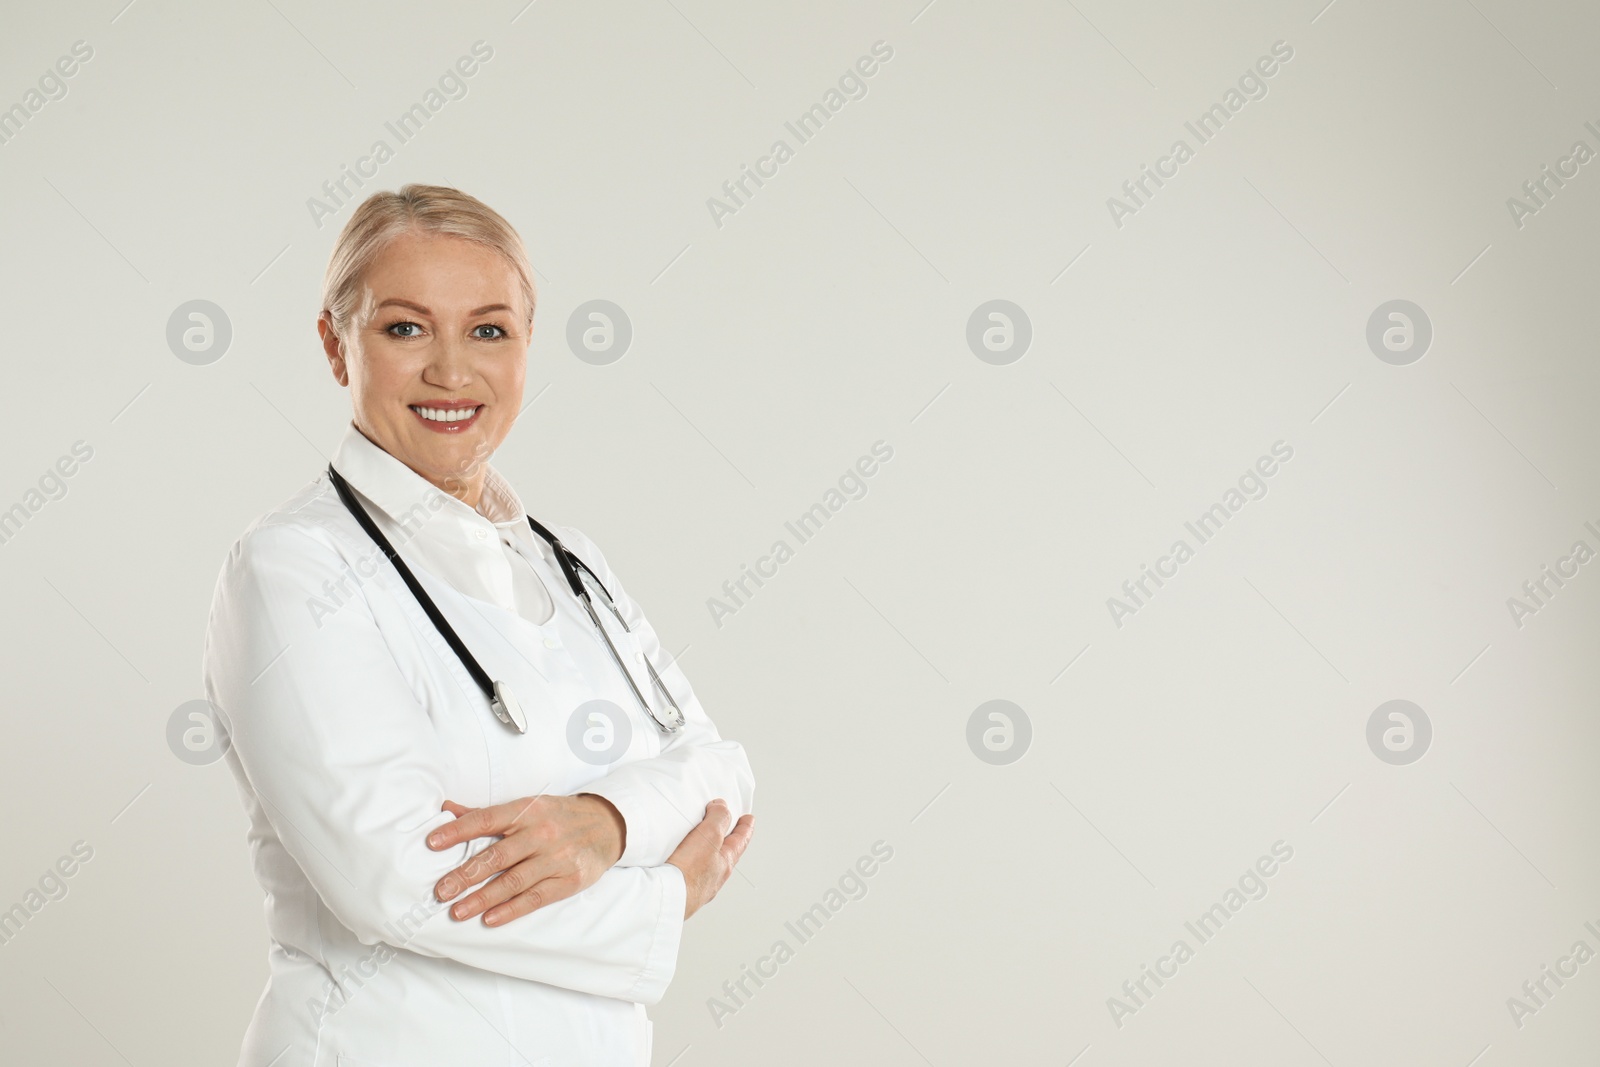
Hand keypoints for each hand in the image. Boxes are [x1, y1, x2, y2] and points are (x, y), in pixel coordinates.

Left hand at [426, 793, 626, 924]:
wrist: (607, 825)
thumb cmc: (558, 816)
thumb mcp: (527, 807)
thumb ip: (486, 813)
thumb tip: (447, 809)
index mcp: (526, 811)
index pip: (486, 819)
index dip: (458, 831)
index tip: (432, 843)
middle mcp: (540, 833)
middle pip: (496, 856)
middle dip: (465, 875)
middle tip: (440, 890)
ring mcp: (556, 858)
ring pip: (513, 881)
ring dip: (482, 898)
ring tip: (457, 911)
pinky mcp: (568, 880)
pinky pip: (536, 898)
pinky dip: (511, 910)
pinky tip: (490, 919)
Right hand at [666, 799, 753, 919]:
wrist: (667, 898)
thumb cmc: (690, 872)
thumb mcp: (710, 836)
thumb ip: (718, 819)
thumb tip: (722, 808)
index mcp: (725, 863)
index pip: (740, 841)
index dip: (745, 828)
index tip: (749, 819)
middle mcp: (714, 876)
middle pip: (725, 853)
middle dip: (726, 839)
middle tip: (728, 828)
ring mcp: (698, 884)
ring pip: (707, 863)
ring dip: (706, 850)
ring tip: (701, 840)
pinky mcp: (680, 887)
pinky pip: (688, 869)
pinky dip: (689, 860)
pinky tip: (680, 858)